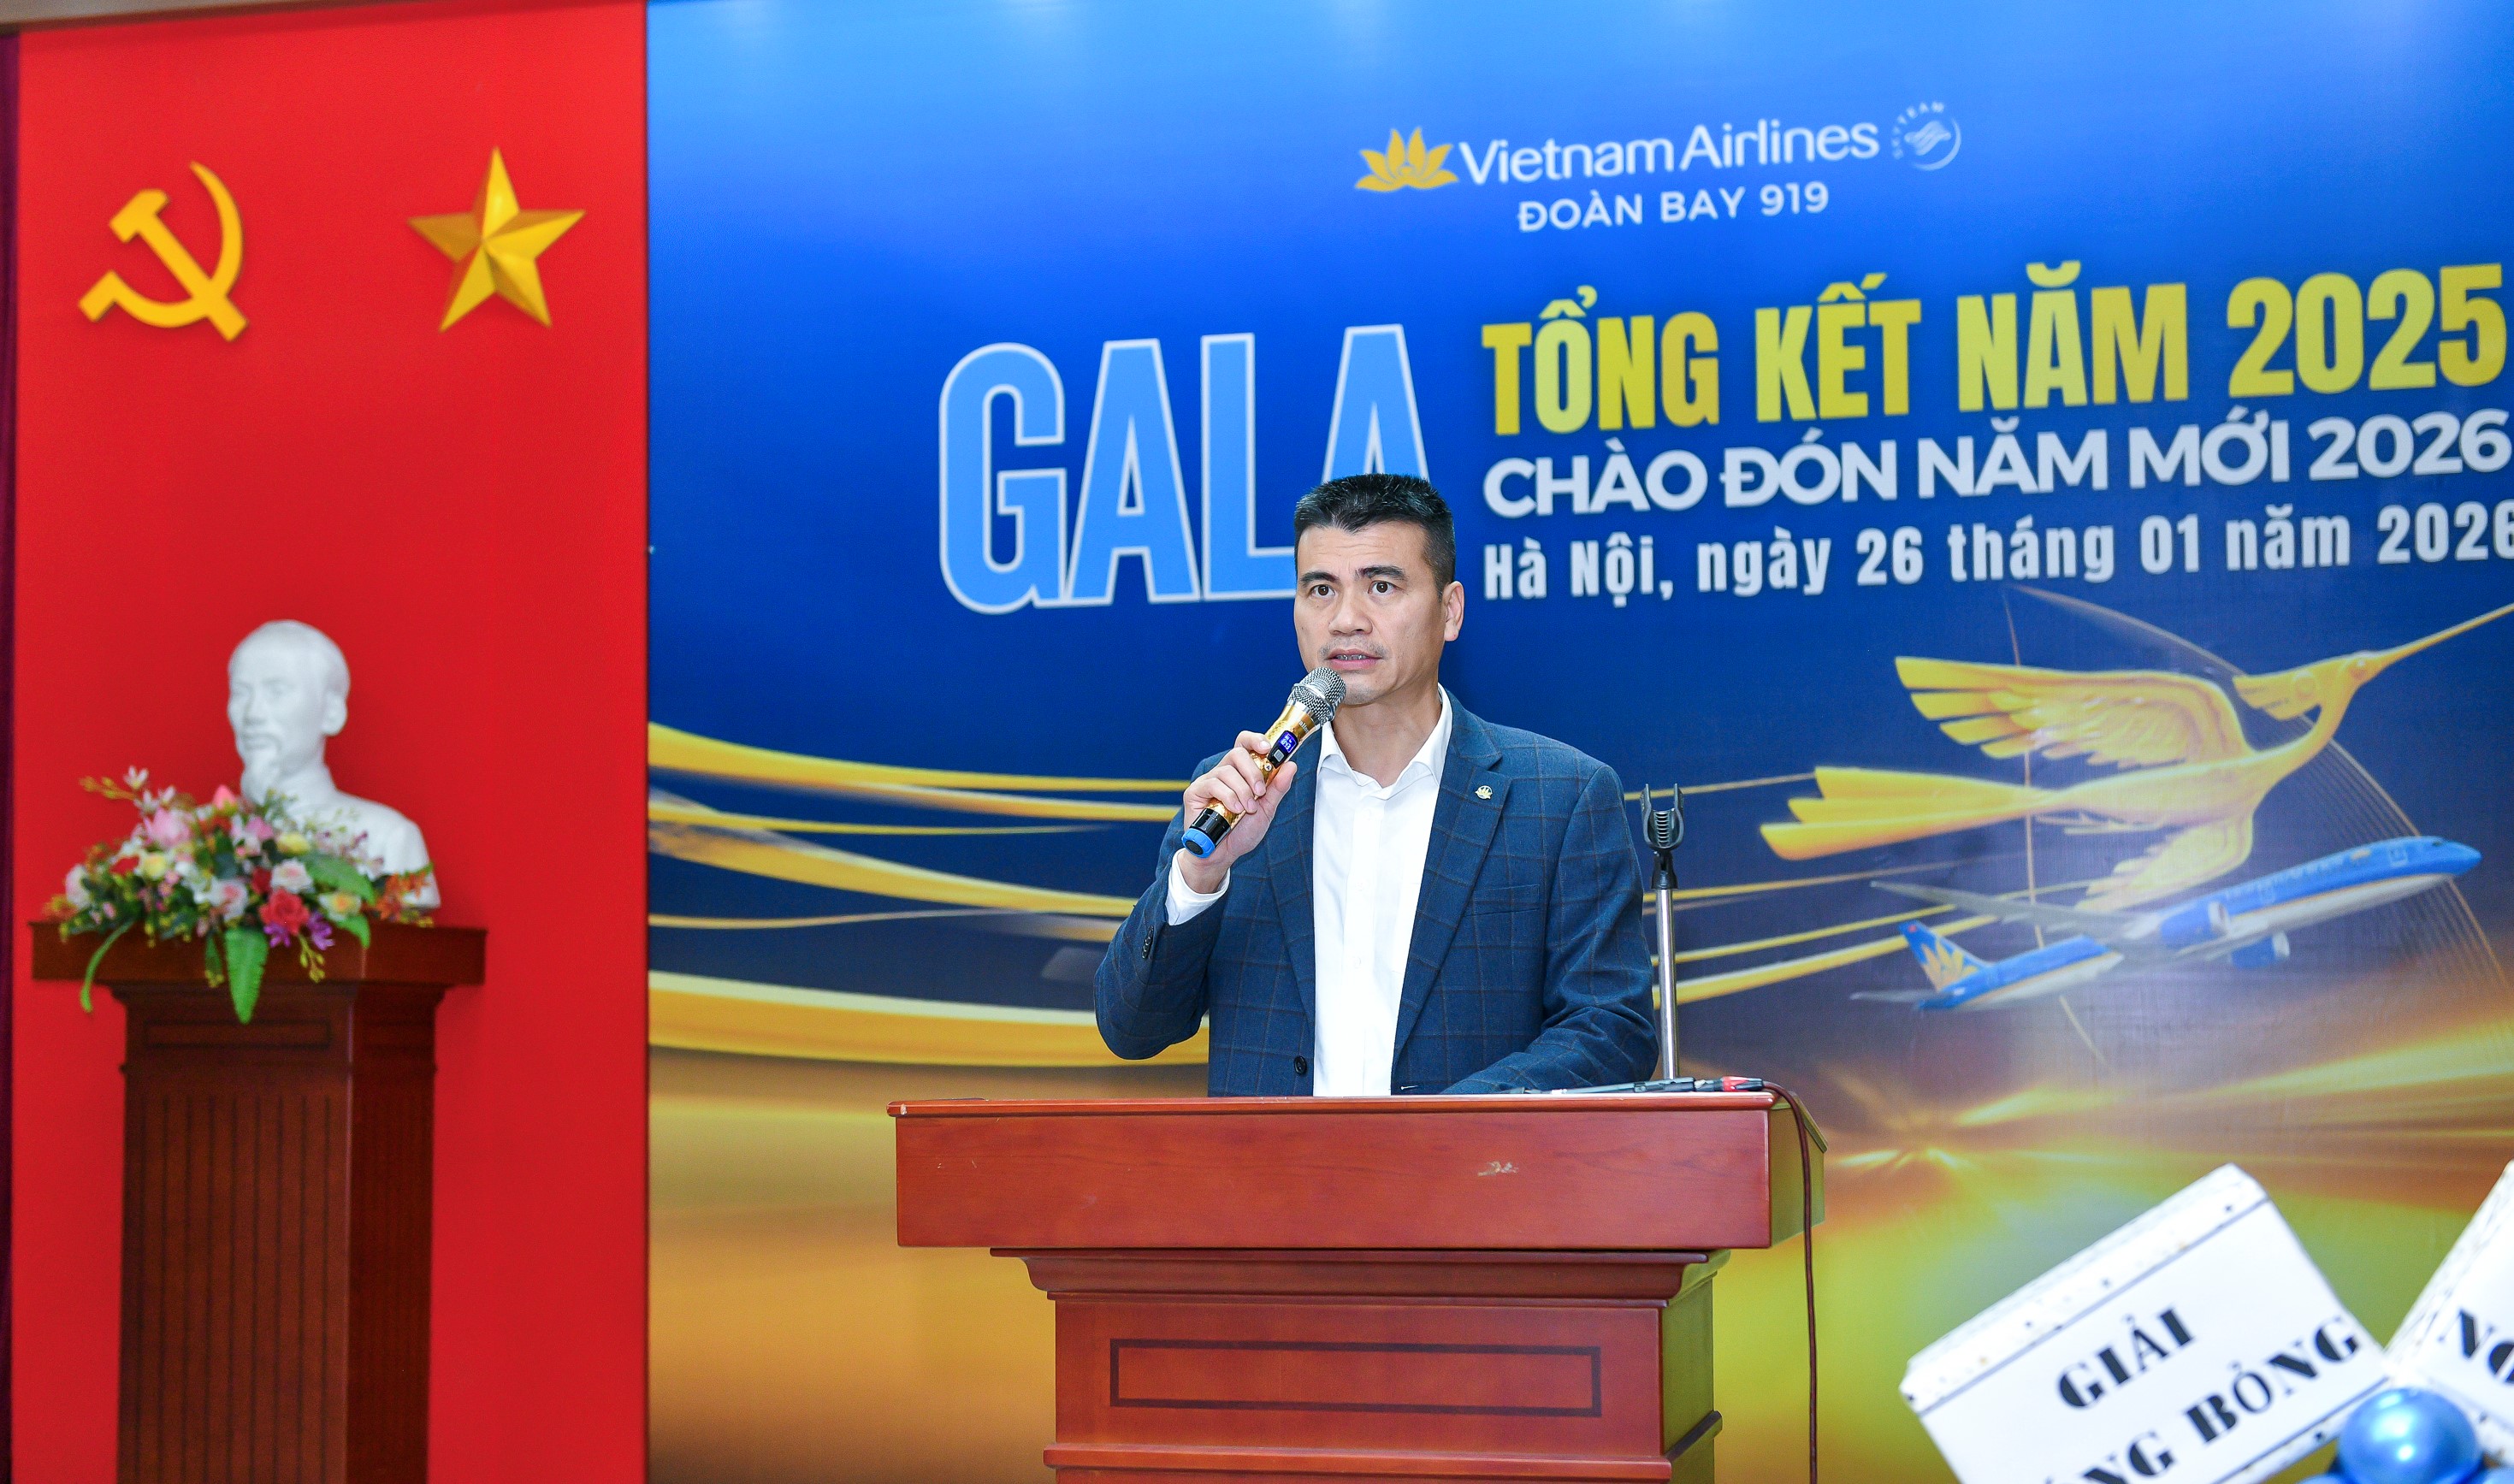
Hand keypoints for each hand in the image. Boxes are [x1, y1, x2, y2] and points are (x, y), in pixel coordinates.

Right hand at [1177, 732, 1295, 891]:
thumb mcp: (1267, 810)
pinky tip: (1234, 810)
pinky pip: (1213, 784)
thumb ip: (1277, 788)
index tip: (1268, 748)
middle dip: (1253, 771)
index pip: (1245, 744)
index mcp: (1241, 773)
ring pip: (1227, 771)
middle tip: (1260, 792)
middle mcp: (1224, 773)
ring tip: (1248, 809)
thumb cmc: (1242, 833)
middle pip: (1237, 753)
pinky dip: (1228, 797)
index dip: (1255, 740)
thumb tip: (1291, 765)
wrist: (1223, 855)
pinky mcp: (1195, 792)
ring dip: (1242, 791)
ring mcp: (1209, 781)